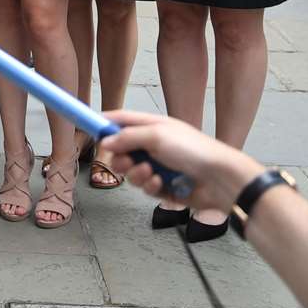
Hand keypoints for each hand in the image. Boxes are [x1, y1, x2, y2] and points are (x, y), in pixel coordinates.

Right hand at [97, 110, 264, 213]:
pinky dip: (150, 186)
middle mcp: (154, 144)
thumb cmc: (195, 150)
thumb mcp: (157, 135)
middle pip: (122, 149)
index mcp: (153, 126)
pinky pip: (145, 187)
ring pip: (131, 171)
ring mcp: (159, 165)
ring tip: (150, 174)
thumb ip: (128, 137)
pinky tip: (161, 184)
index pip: (122, 120)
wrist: (220, 179)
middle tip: (126, 163)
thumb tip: (105, 142)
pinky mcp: (164, 185)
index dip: (104, 123)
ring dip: (137, 174)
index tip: (88, 128)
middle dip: (121, 158)